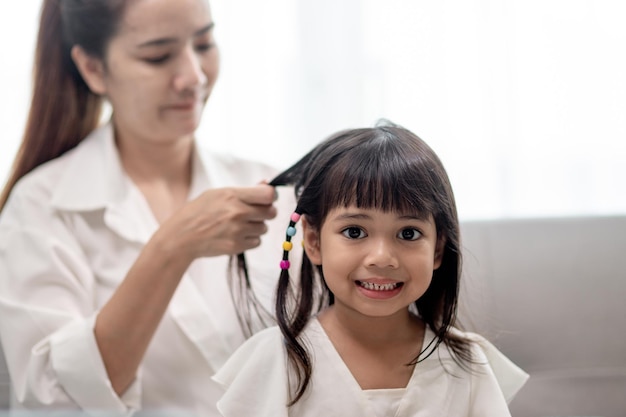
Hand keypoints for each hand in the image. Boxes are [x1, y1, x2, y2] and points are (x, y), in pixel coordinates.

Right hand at [155, 184, 277, 260]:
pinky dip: (250, 239)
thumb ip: (244, 191)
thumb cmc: (197, 213)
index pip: (268, 195)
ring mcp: (237, 230)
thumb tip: (266, 185)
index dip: (272, 197)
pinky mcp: (236, 246)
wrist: (181, 237)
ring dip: (256, 227)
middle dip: (266, 212)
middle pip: (271, 212)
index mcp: (232, 195)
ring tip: (239, 225)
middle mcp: (237, 212)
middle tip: (255, 213)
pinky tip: (236, 235)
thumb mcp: (217, 194)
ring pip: (264, 228)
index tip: (268, 199)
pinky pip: (257, 242)